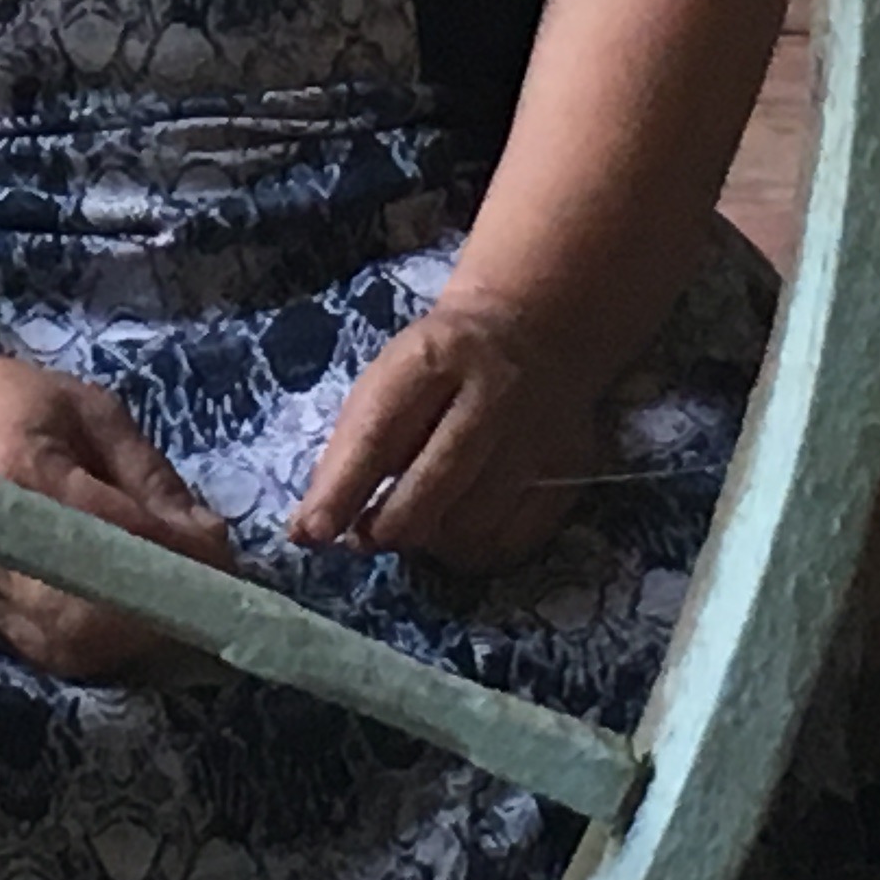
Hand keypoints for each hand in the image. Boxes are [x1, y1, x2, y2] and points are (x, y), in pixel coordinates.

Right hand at [0, 340, 237, 679]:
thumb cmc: (14, 397)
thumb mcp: (94, 412)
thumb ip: (149, 478)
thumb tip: (208, 541)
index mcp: (21, 470)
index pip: (112, 536)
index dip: (175, 558)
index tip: (225, 559)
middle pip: (88, 612)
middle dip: (163, 615)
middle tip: (218, 601)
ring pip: (68, 646)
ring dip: (139, 642)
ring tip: (192, 619)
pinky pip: (48, 650)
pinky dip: (105, 649)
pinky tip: (142, 628)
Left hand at [290, 289, 610, 574]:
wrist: (532, 328)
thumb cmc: (439, 364)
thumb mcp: (389, 378)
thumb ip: (352, 447)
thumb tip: (310, 529)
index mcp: (434, 357)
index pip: (380, 433)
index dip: (343, 489)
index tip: (312, 532)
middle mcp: (493, 394)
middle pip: (432, 487)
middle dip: (386, 526)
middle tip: (363, 536)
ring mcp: (538, 434)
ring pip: (471, 523)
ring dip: (428, 540)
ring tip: (410, 525)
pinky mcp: (570, 468)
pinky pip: (512, 540)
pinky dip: (472, 551)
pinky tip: (453, 532)